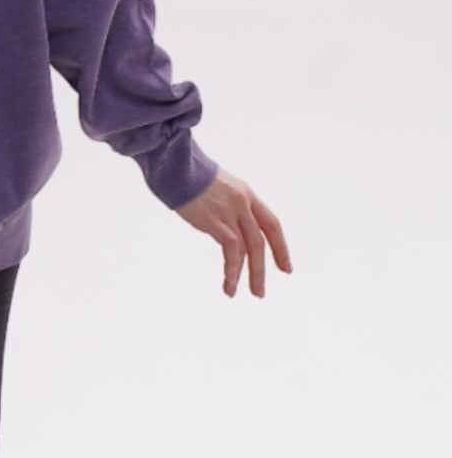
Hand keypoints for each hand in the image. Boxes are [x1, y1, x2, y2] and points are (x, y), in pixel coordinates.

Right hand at [174, 170, 291, 296]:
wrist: (173, 163)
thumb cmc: (185, 174)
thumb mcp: (215, 187)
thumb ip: (225, 204)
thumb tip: (223, 224)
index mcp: (246, 194)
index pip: (271, 224)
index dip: (281, 248)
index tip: (285, 268)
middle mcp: (242, 203)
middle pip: (261, 241)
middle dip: (262, 269)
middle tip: (260, 292)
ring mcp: (229, 211)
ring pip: (248, 248)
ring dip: (246, 275)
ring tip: (239, 293)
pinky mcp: (213, 220)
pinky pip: (231, 249)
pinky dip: (232, 268)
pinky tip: (229, 282)